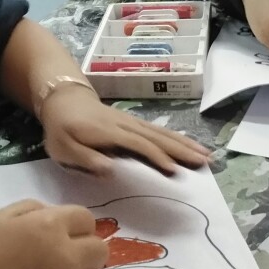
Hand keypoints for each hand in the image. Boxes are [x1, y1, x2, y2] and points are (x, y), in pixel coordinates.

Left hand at [39, 86, 210, 176]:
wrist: (62, 97)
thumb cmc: (61, 128)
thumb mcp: (63, 147)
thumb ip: (85, 158)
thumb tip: (110, 169)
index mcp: (108, 132)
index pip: (137, 144)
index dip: (156, 157)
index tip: (174, 171)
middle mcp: (125, 125)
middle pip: (157, 137)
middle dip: (181, 149)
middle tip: (205, 161)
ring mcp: (131, 122)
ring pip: (161, 132)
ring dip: (184, 143)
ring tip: (206, 155)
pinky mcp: (133, 123)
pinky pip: (158, 131)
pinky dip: (176, 138)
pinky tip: (189, 145)